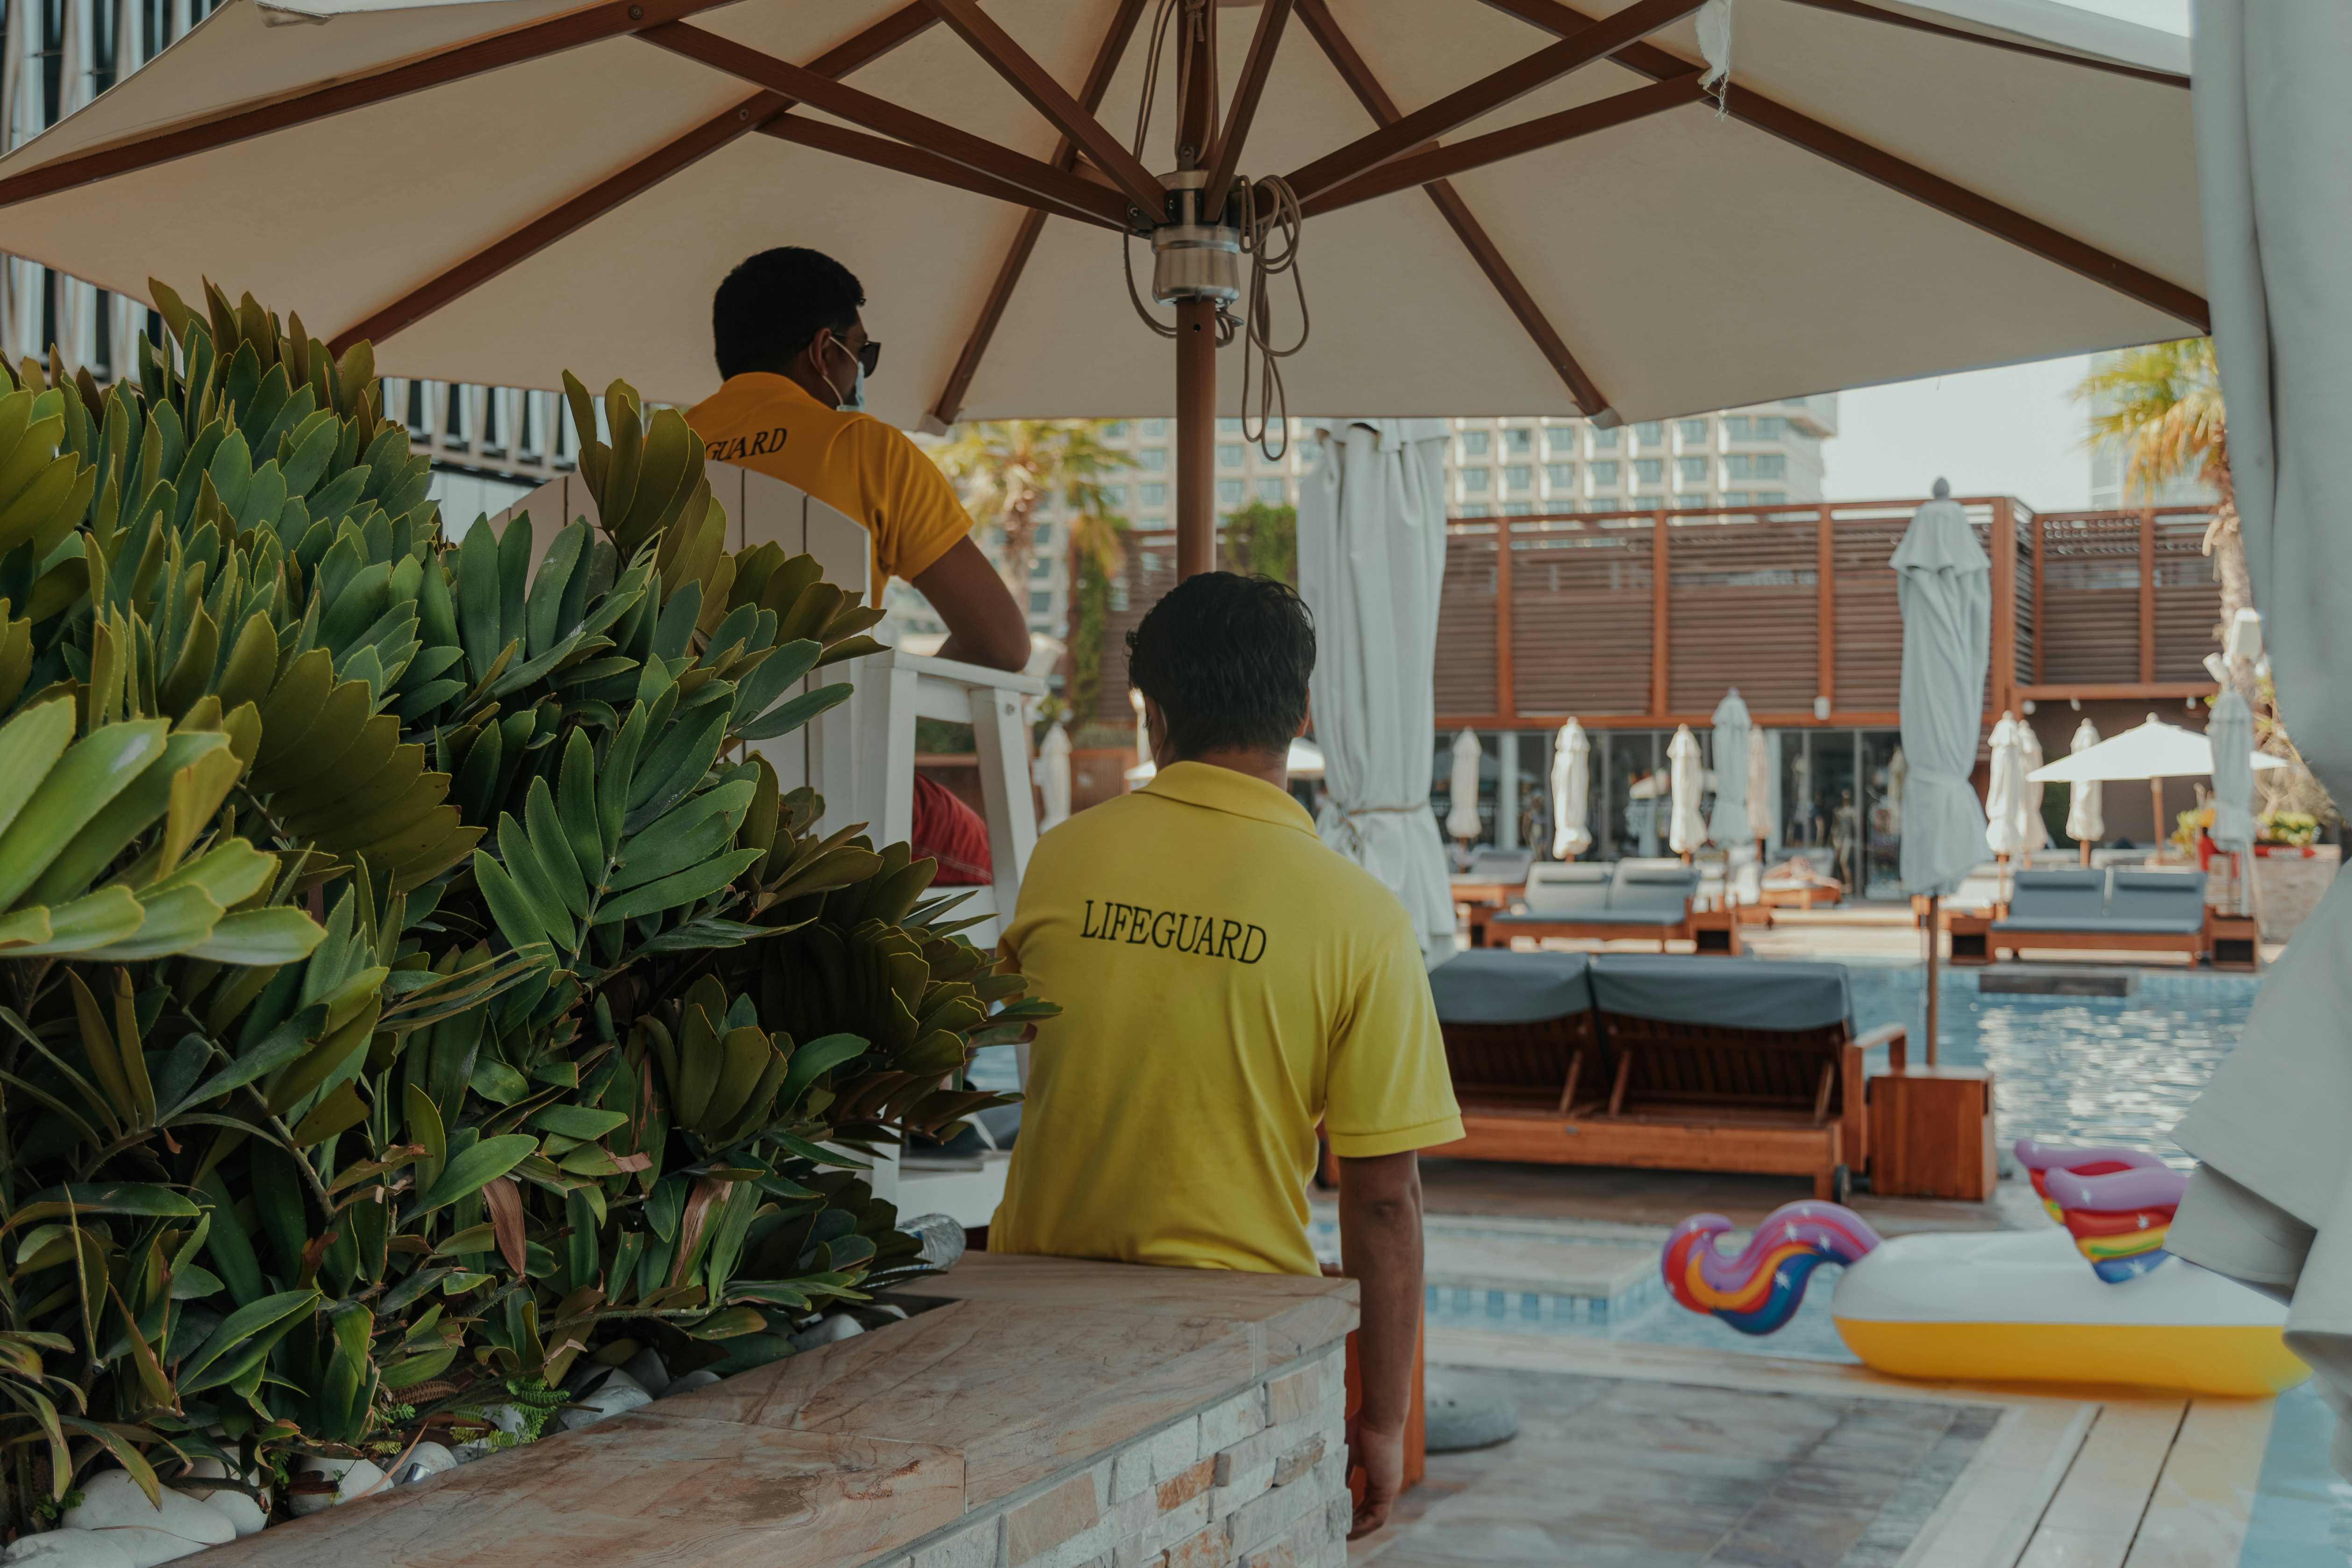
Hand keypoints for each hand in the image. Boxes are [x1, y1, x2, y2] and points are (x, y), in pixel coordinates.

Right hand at [1346, 1414, 1404, 1538]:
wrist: (1378, 1417)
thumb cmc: (1362, 1427)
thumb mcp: (1347, 1454)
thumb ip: (1342, 1472)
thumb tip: (1330, 1489)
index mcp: (1378, 1474)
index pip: (1367, 1500)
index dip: (1354, 1512)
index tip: (1339, 1518)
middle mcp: (1386, 1483)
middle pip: (1371, 1512)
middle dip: (1355, 1524)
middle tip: (1339, 1532)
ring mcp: (1389, 1486)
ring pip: (1375, 1518)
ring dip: (1359, 1528)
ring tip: (1342, 1535)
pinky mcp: (1388, 1488)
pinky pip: (1377, 1516)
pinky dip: (1364, 1525)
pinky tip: (1349, 1530)